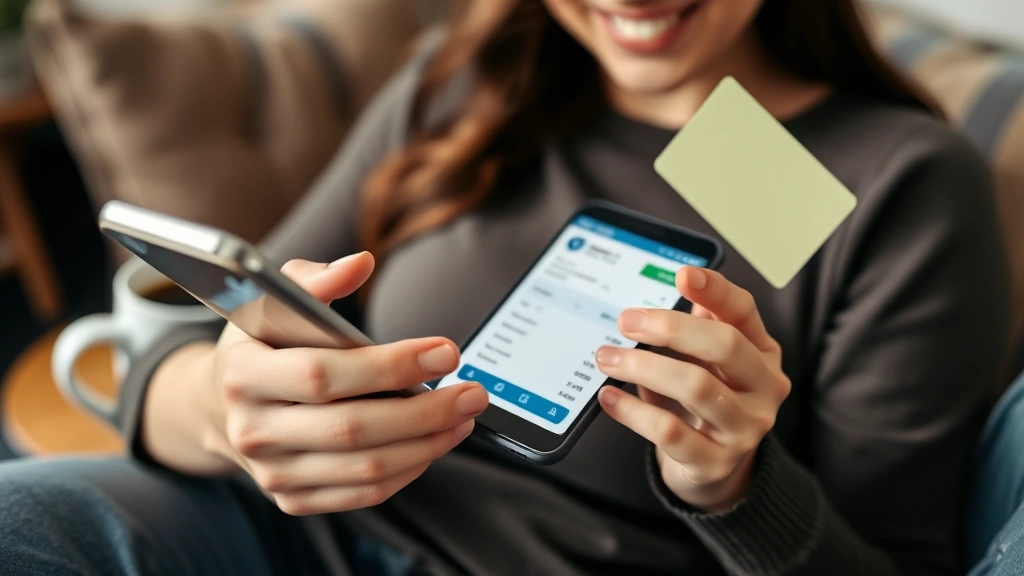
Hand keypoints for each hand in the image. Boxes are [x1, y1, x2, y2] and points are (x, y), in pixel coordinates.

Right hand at [198, 253, 487, 515]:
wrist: (223, 403)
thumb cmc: (262, 343)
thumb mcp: (275, 300)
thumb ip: (316, 279)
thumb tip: (359, 265)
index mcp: (243, 372)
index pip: (323, 374)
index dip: (390, 366)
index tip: (446, 352)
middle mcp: (252, 429)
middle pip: (352, 429)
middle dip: (425, 412)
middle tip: (472, 393)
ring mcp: (271, 472)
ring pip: (365, 469)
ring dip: (427, 444)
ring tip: (463, 418)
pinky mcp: (292, 498)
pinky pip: (362, 494)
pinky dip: (407, 471)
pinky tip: (433, 444)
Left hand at [595, 266, 789, 512]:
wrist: (714, 467)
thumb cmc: (708, 398)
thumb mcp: (708, 361)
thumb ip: (697, 327)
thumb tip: (670, 292)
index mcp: (763, 353)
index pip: (743, 312)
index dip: (715, 290)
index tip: (682, 275)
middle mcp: (764, 389)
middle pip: (725, 345)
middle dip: (671, 327)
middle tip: (626, 321)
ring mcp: (745, 429)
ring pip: (696, 387)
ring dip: (644, 367)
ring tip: (607, 358)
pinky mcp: (715, 462)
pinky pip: (670, 432)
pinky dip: (633, 412)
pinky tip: (609, 396)